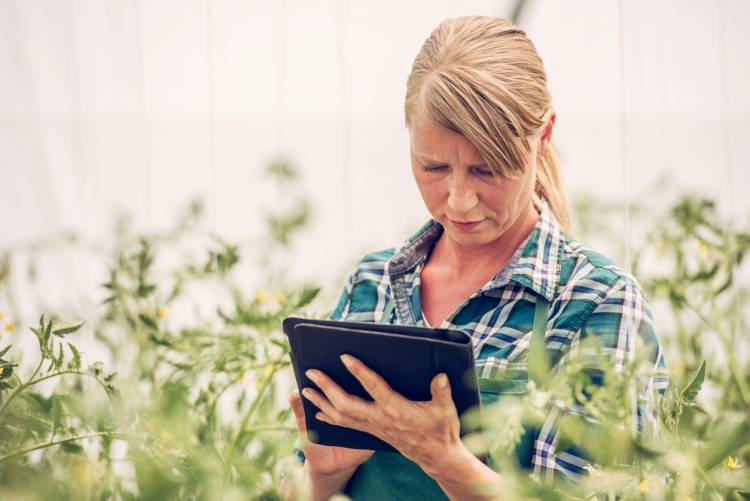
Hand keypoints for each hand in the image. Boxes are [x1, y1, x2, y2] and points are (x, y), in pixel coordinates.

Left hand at [301, 354, 461, 472]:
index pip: (373, 387)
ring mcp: (373, 427)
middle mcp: (380, 419)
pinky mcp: (372, 432)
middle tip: (311, 372)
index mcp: (396, 410)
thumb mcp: (445, 410)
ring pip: (341, 416)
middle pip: (346, 404)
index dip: (359, 371)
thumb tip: (440, 375)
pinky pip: (345, 424)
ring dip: (321, 401)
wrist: (436, 457)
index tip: (345, 357)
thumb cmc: (441, 430)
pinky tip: (318, 410)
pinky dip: (329, 416)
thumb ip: (442, 391)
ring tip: (305, 388)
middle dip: (327, 387)